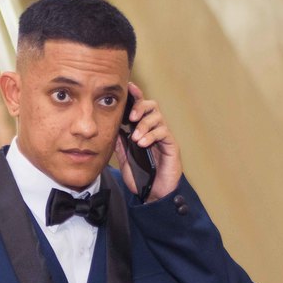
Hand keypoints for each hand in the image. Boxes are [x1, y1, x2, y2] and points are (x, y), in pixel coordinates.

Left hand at [113, 81, 182, 201]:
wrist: (153, 195)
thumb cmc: (140, 177)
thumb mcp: (124, 159)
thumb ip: (119, 143)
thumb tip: (112, 127)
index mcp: (142, 130)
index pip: (139, 108)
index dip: (135, 96)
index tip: (128, 87)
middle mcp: (154, 130)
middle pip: (151, 106)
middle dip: (140, 107)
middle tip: (131, 117)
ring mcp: (163, 137)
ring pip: (157, 116)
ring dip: (145, 124)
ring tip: (136, 138)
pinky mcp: (171, 145)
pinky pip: (163, 131)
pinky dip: (151, 135)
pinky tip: (142, 143)